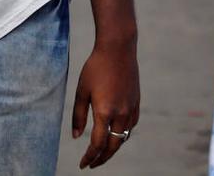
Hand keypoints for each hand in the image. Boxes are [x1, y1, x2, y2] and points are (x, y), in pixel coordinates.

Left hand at [72, 43, 139, 168]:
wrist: (118, 49)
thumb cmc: (95, 67)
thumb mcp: (82, 90)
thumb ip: (78, 116)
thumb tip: (76, 137)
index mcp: (105, 112)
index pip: (97, 144)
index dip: (90, 157)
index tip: (83, 164)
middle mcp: (121, 114)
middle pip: (113, 146)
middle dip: (102, 158)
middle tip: (92, 164)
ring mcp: (131, 109)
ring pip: (123, 138)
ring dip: (113, 148)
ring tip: (102, 152)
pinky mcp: (136, 103)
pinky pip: (130, 127)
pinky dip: (122, 136)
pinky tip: (115, 135)